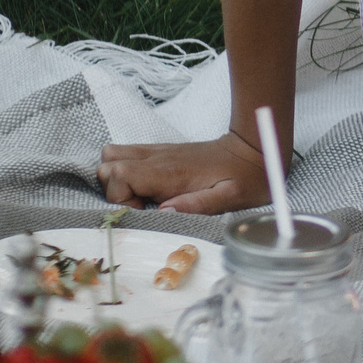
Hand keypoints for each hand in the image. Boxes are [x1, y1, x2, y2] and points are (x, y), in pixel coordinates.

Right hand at [97, 130, 270, 213]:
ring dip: (117, 178)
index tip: (143, 211)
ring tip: (143, 195)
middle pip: (108, 163)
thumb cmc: (245, 177)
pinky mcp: (162, 152)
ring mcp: (158, 152)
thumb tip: (164, 213)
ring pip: (113, 155)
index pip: (118, 174)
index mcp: (169, 171)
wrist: (255, 149)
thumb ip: (197, 205)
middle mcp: (158, 157)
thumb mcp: (230, 197)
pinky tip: (149, 187)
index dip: (120, 197)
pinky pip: (128, 154)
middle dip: (114, 189)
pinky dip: (127, 171)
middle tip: (141, 204)